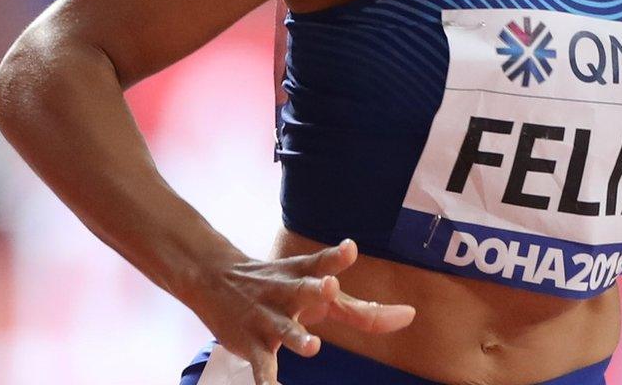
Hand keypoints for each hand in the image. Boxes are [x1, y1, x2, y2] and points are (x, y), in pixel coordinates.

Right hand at [187, 239, 414, 382]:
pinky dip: (265, 381)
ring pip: (286, 330)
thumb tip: (407, 315)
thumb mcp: (312, 288)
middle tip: (329, 287)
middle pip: (304, 290)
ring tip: (312, 347)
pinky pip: (261, 366)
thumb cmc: (278, 284)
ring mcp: (269, 319)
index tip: (350, 250)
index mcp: (304, 276)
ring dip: (298, 338)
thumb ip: (358, 307)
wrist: (214, 278)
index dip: (338, 258)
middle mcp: (288, 294)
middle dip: (316, 289)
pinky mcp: (253, 343)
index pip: (324, 264)